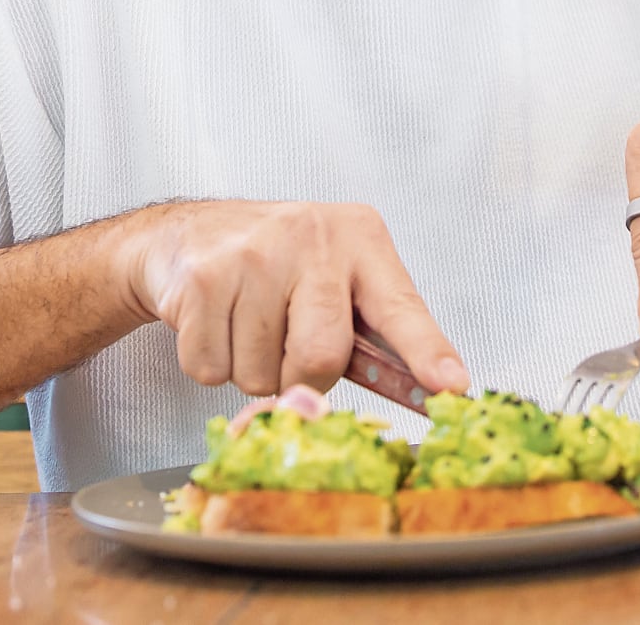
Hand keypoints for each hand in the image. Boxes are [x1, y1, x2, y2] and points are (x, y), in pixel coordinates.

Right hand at [119, 201, 467, 397]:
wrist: (187, 234)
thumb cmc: (276, 264)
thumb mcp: (333, 277)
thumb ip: (359, 335)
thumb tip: (366, 406)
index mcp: (360, 239)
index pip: (401, 308)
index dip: (427, 353)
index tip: (451, 387)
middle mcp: (312, 239)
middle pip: (323, 356)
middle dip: (304, 376)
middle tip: (288, 349)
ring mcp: (254, 254)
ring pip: (261, 373)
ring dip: (252, 369)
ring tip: (246, 322)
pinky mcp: (203, 278)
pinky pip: (212, 368)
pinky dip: (211, 363)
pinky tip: (215, 321)